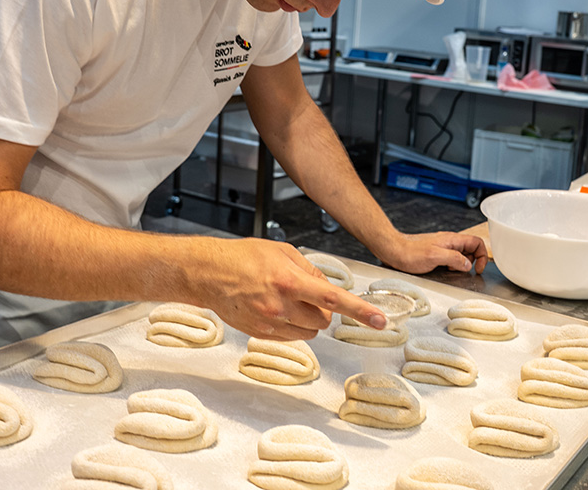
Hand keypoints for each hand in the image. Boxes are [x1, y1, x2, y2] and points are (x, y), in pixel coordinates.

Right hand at [193, 239, 385, 341]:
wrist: (208, 274)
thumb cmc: (243, 257)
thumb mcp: (282, 251)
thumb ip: (309, 269)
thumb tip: (327, 286)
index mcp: (289, 280)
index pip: (333, 299)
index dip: (360, 311)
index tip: (379, 320)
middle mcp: (281, 305)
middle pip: (324, 321)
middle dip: (324, 310)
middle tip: (307, 294)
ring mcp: (270, 323)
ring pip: (309, 332)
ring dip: (308, 319)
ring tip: (287, 299)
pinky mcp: (261, 334)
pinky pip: (291, 337)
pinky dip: (292, 326)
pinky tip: (275, 308)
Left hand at [376, 231, 489, 274]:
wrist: (393, 250)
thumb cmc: (410, 253)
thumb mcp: (435, 257)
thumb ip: (454, 259)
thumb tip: (468, 264)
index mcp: (452, 239)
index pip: (477, 242)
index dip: (482, 256)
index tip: (478, 269)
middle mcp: (449, 242)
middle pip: (470, 249)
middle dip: (470, 262)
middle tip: (460, 272)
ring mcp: (442, 247)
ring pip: (460, 256)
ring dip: (459, 266)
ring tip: (449, 271)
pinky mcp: (435, 253)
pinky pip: (449, 260)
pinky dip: (450, 267)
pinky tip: (441, 271)